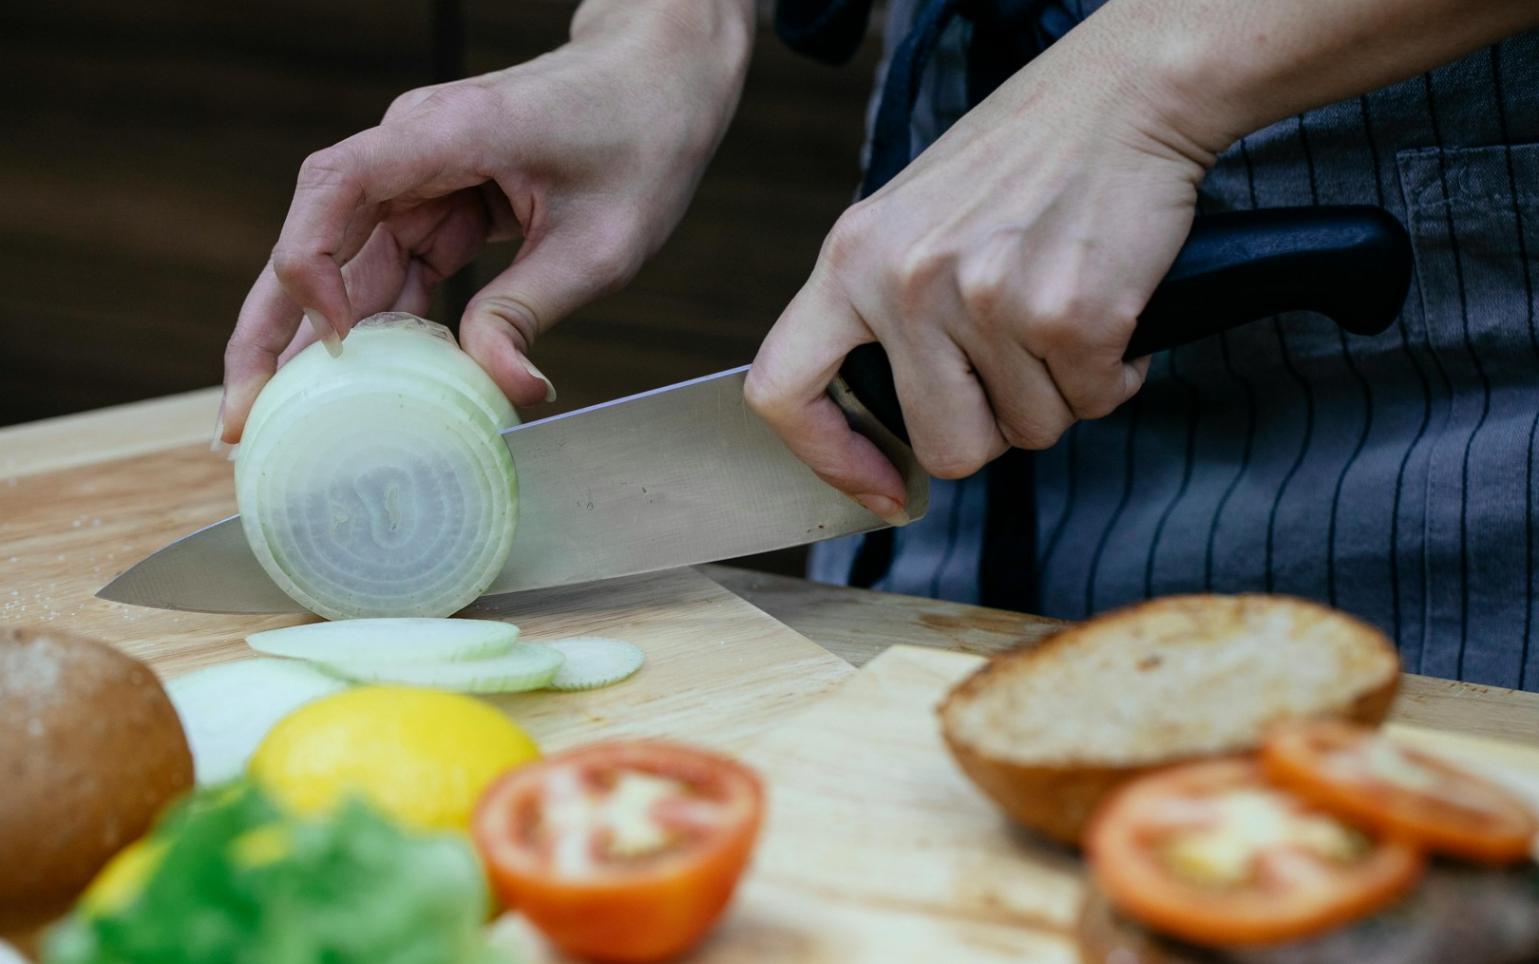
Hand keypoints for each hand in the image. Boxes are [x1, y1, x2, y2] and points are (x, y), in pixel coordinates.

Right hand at [219, 0, 752, 442]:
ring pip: (347, 265)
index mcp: (444, 136)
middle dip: (273, 329)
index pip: (335, 186)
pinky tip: (359, 391)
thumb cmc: (638, 139)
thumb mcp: (601, 242)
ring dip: (317, 342)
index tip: (336, 340)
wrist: (660, 84)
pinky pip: (393, 271)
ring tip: (281, 423)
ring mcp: (421, 178)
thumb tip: (505, 390)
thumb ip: (533, 310)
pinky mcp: (441, 205)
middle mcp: (413, 152)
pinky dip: (379, 328)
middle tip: (240, 416)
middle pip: (314, 236)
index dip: (311, 263)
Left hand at [743, 11, 1223, 521]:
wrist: (1130, 93)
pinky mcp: (1069, 316)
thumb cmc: (1028, 155)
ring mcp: (986, 301)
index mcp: (851, 257)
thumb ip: (885, 308)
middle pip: (945, 445)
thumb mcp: (914, 218)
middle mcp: (906, 282)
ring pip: (1029, 431)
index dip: (827, 457)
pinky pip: (1092, 402)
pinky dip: (1112, 374)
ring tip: (1062, 313)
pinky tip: (1108, 308)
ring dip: (1059, 393)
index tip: (879, 486)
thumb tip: (890, 422)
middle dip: (995, 429)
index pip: (782, 388)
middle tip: (1020, 371)